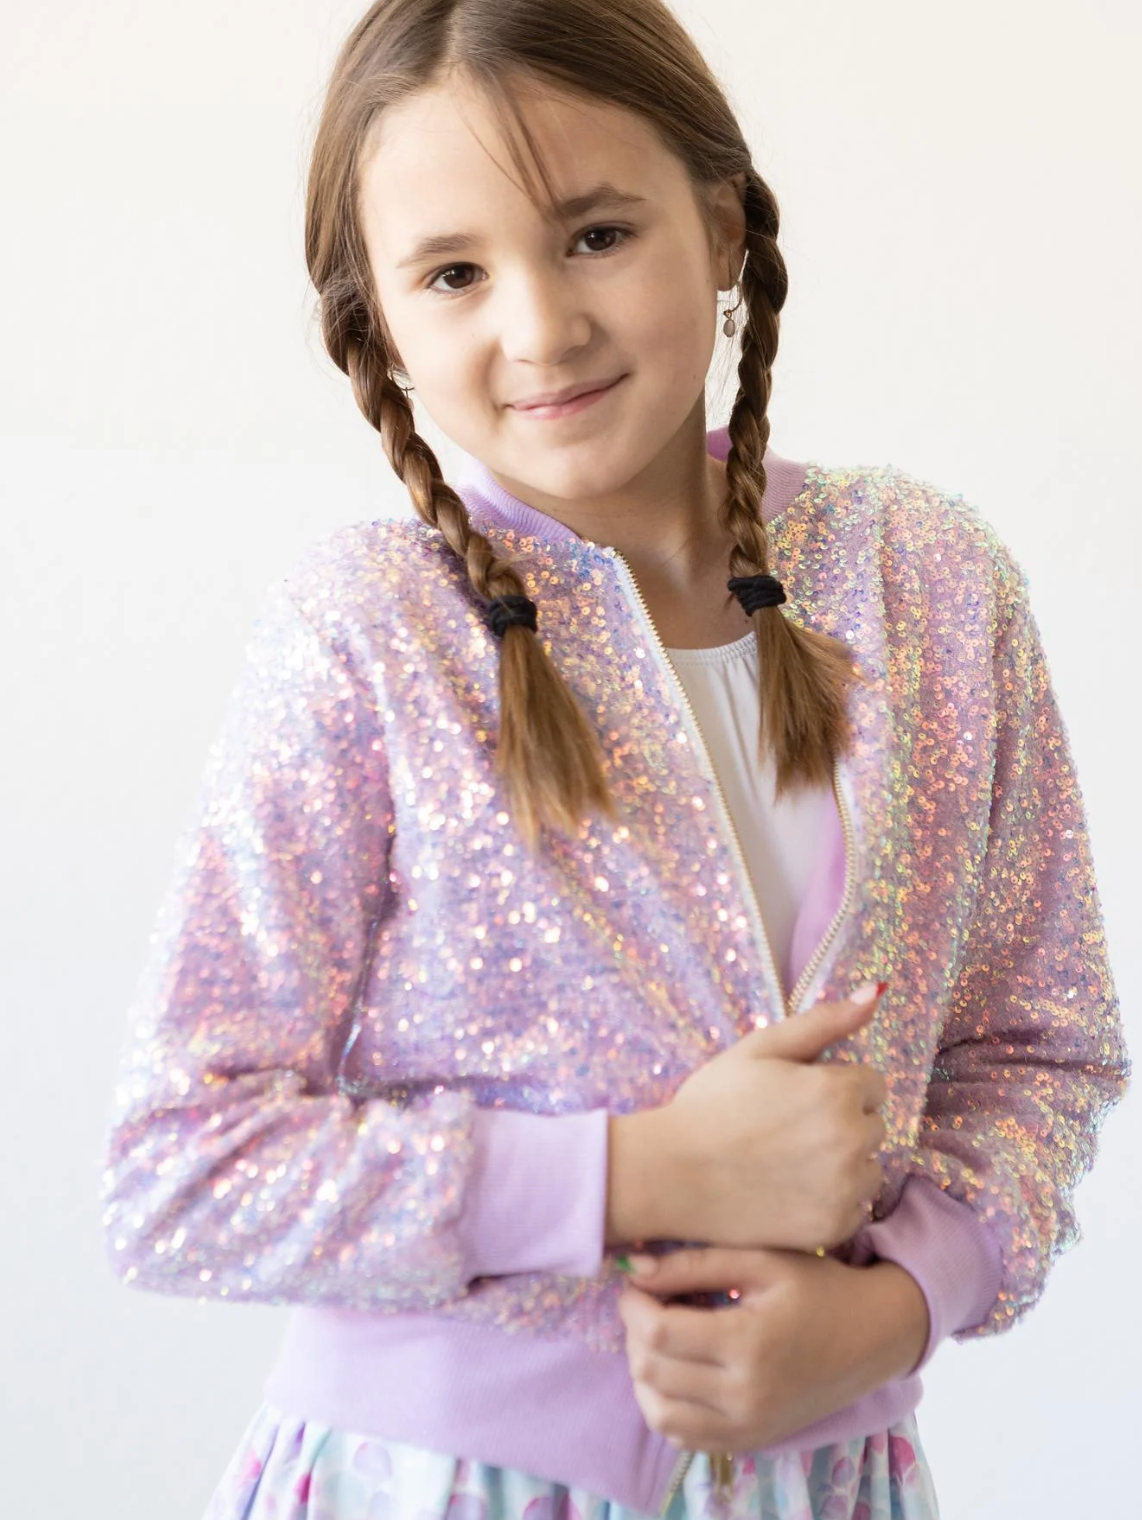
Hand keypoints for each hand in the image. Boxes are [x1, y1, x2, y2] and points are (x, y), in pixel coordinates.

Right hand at [608, 985, 888, 1252]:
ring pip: (868, 1168)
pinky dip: (832, 1202)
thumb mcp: (762, 1048)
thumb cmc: (713, 1103)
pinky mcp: (834, 1226)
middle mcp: (852, 1139)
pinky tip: (791, 1192)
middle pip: (873, 1126)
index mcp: (838, 1090)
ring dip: (844, 1164)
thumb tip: (876, 992)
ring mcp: (845, 1188)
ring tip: (790, 1163)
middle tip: (788, 1131)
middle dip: (842, 1123)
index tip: (797, 1099)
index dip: (834, 1087)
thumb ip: (824, 1020)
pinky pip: (855, 1208)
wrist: (671, 1173)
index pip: (871, 1084)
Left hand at [616, 1244, 929, 1453]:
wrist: (872, 1337)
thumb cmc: (818, 1287)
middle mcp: (746, 1396)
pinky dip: (664, 1405)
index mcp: (750, 1343)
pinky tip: (678, 1371)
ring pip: (657, 1412)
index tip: (638, 1283)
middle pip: (652, 1372)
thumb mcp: (762, 1259)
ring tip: (661, 1338)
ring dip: (644, 1373)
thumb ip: (695, 1263)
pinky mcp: (750, 1442)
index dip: (633, 1304)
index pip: (658, 1333)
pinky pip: (683, 1436)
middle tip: (650, 1303)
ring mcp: (748, 1427)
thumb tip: (635, 1270)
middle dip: (634, 1332)